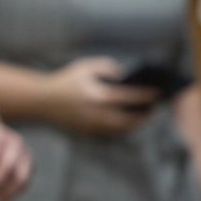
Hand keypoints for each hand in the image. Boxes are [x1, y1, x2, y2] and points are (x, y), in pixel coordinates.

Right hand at [41, 56, 159, 135]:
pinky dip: (123, 128)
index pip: (131, 97)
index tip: (158, 92)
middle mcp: (99, 114)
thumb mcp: (85, 67)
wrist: (42, 100)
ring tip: (144, 115)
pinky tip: (128, 121)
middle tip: (153, 106)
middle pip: (131, 119)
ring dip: (136, 123)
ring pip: (123, 129)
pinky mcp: (89, 132)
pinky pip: (113, 133)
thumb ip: (107, 67)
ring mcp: (94, 125)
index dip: (147, 95)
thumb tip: (125, 75)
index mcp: (99, 96)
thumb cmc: (64, 81)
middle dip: (146, 114)